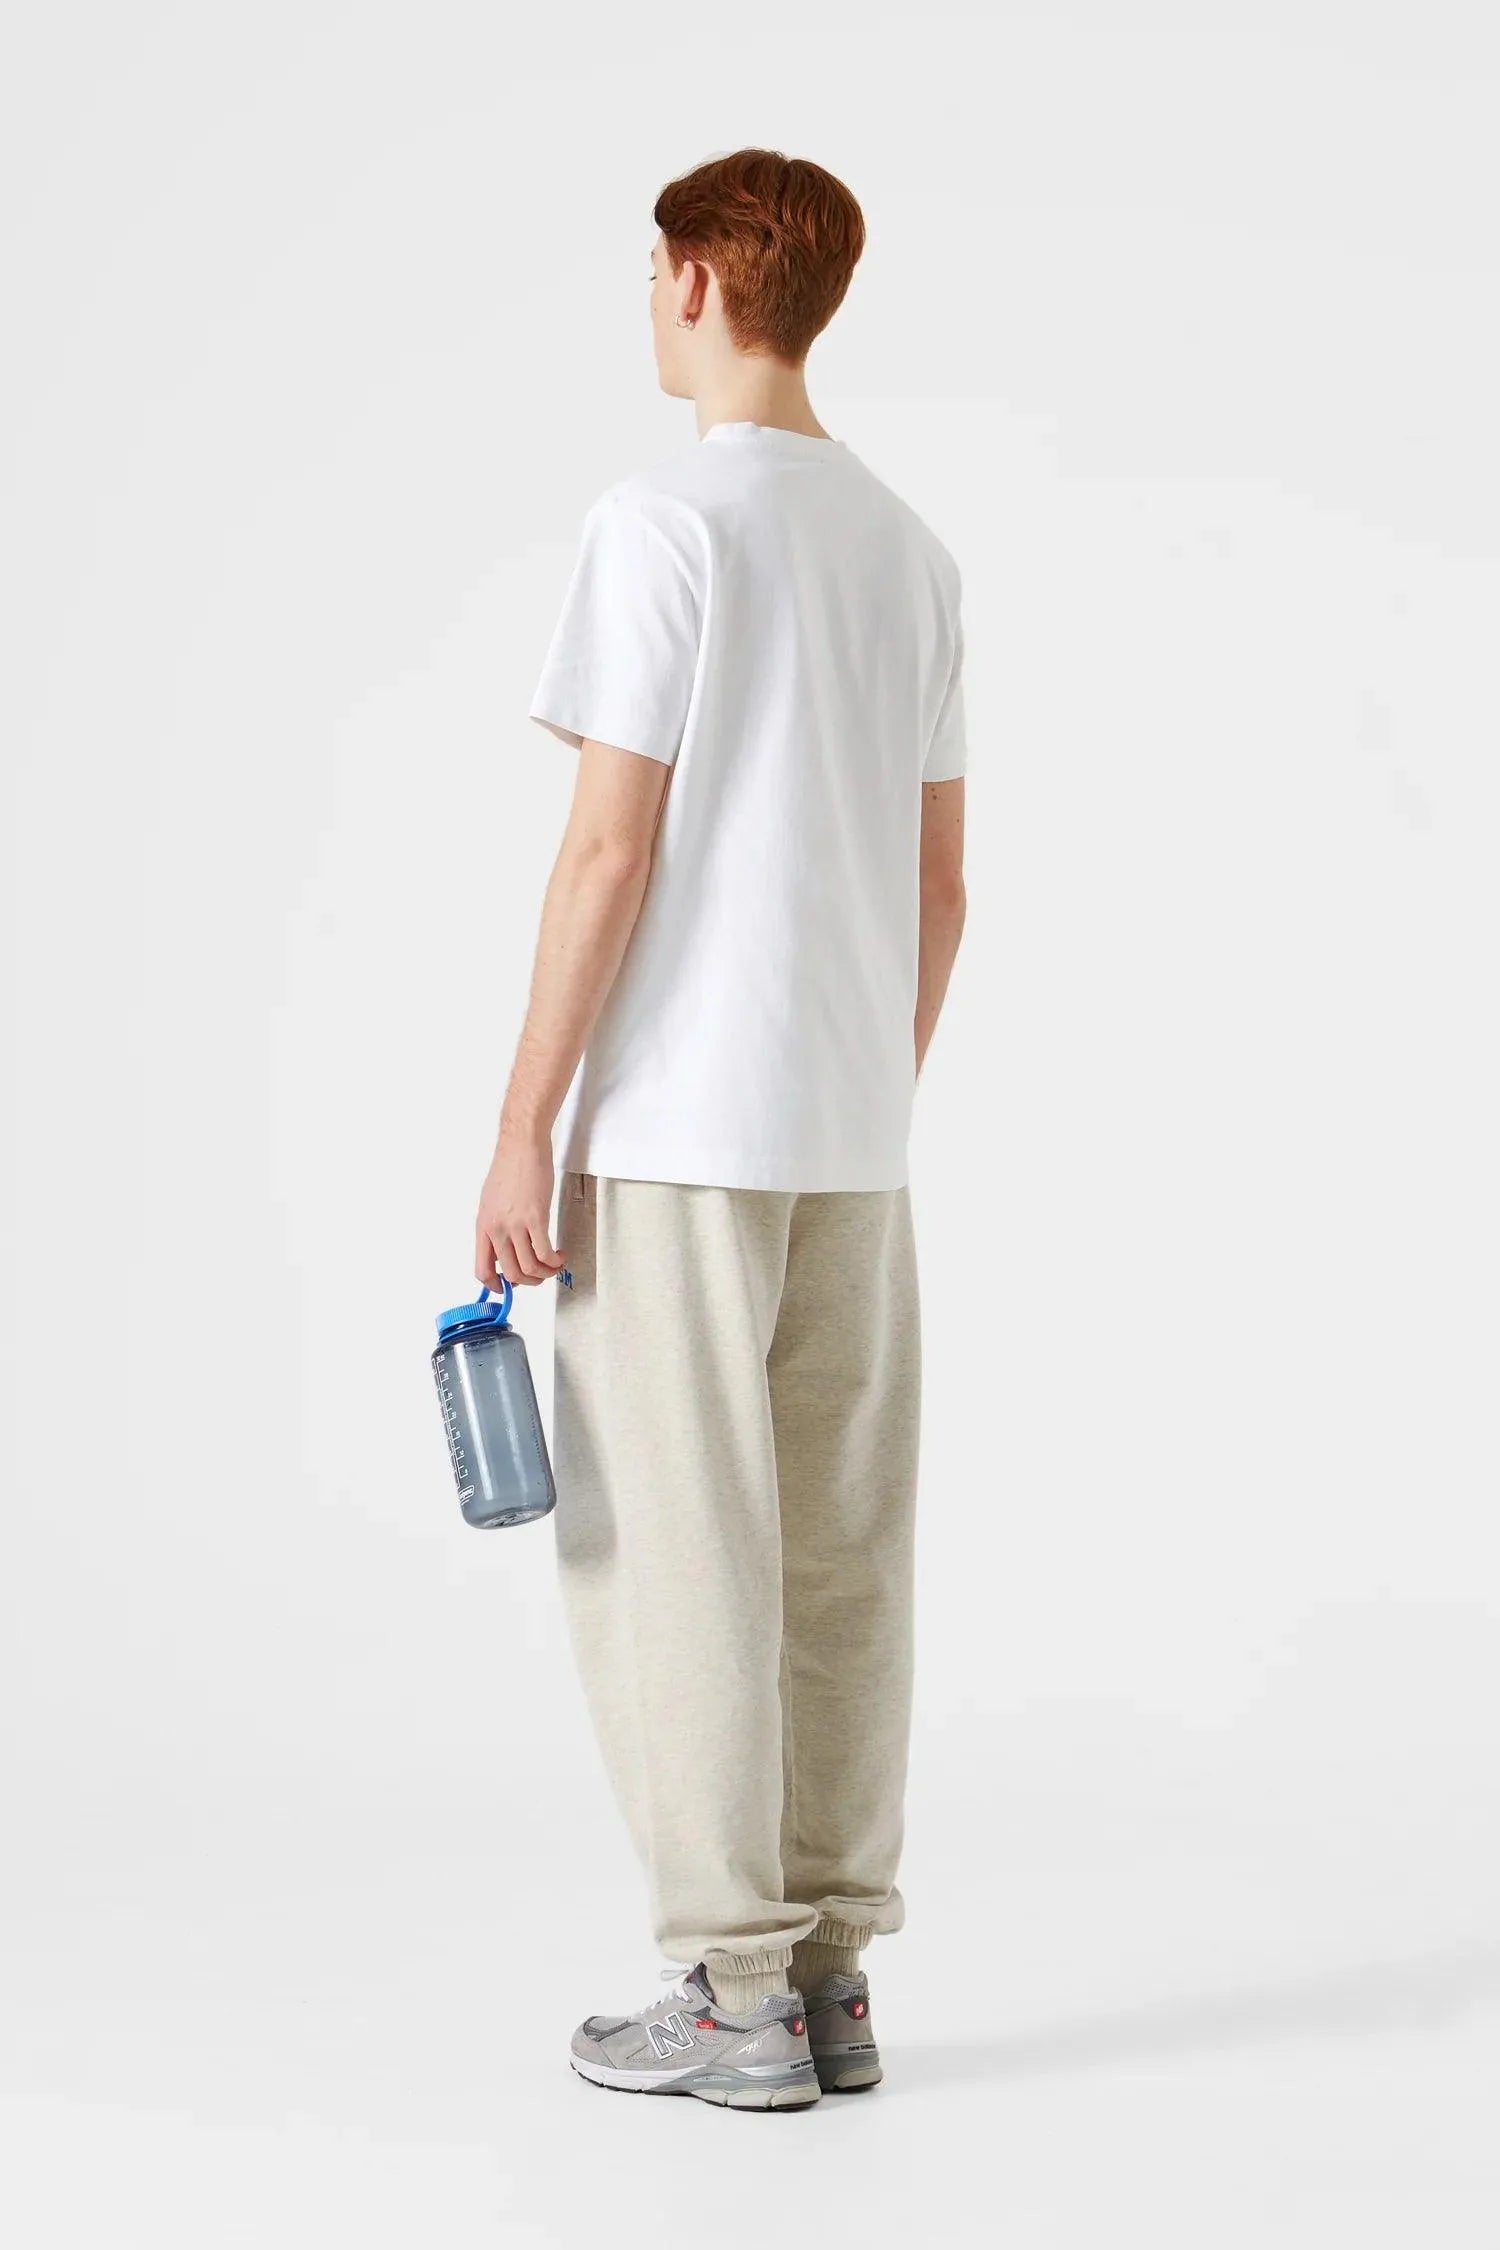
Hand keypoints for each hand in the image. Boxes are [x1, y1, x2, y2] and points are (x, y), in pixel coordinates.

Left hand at [474, 1125, 566, 1287]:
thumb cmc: (510, 1168)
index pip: (481, 1269)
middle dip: (529, 1281)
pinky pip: (544, 1253)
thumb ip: (495, 1227)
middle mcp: (496, 1229)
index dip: (495, 1285)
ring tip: (554, 1265)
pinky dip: (554, 1261)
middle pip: (511, 1273)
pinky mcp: (536, 1218)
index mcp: (483, 1226)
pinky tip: (559, 1255)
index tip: (507, 1287)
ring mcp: (515, 1225)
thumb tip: (503, 1248)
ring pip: (529, 1268)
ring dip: (545, 1274)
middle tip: (540, 1275)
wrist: (522, 1147)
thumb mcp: (491, 1202)